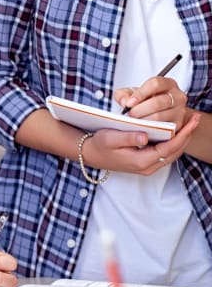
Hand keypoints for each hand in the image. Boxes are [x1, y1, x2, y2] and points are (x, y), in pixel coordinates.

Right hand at [82, 113, 199, 175]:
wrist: (91, 155)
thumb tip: (145, 136)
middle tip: (196, 119)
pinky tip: (177, 132)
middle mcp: (147, 167)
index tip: (191, 122)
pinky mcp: (146, 163)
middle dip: (187, 135)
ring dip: (183, 139)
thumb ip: (128, 137)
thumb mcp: (110, 138)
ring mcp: (147, 167)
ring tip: (190, 124)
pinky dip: (175, 143)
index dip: (183, 134)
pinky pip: (166, 154)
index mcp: (140, 161)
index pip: (169, 148)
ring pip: (172, 154)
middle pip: (175, 152)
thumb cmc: (99, 144)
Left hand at [115, 77, 187, 127]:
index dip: (140, 93)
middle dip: (139, 110)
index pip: (155, 83)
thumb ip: (123, 94)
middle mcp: (178, 96)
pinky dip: (149, 129)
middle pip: (157, 102)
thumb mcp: (132, 95)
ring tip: (133, 122)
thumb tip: (124, 101)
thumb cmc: (144, 102)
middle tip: (129, 115)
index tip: (129, 103)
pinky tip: (140, 128)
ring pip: (159, 117)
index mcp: (168, 84)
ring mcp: (180, 111)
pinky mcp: (178, 125)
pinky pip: (162, 128)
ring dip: (143, 121)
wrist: (158, 115)